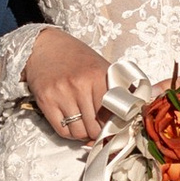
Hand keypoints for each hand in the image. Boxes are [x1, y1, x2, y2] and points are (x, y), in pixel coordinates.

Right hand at [26, 28, 111, 145]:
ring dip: (84, 133)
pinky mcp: (46, 101)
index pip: (111, 115)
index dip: (113, 124)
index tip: (112, 125)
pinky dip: (70, 133)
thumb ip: (118, 89)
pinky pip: (62, 131)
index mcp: (98, 76)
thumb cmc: (76, 58)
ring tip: (85, 123)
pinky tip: (72, 122)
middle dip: (98, 131)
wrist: (46, 46)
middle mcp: (79, 85)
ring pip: (79, 132)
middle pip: (95, 127)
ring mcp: (61, 94)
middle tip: (97, 126)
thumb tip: (133, 112)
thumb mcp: (102, 67)